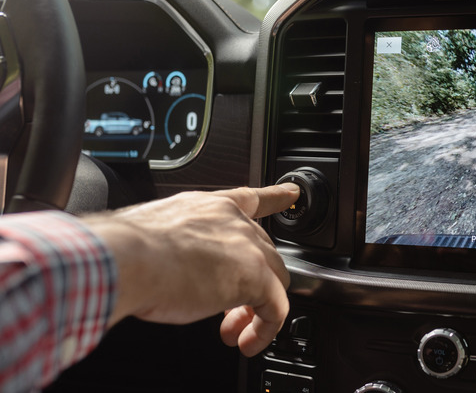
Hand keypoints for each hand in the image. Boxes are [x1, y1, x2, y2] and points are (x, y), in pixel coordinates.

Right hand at [83, 184, 298, 355]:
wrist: (125, 258)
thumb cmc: (126, 251)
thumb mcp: (155, 237)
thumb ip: (177, 246)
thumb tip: (172, 269)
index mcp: (208, 208)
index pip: (249, 199)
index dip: (274, 198)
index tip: (291, 194)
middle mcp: (233, 222)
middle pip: (262, 253)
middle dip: (248, 286)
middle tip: (226, 314)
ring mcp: (248, 247)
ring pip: (273, 280)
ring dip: (254, 310)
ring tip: (233, 331)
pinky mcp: (256, 277)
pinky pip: (275, 308)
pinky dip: (265, 329)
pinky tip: (248, 340)